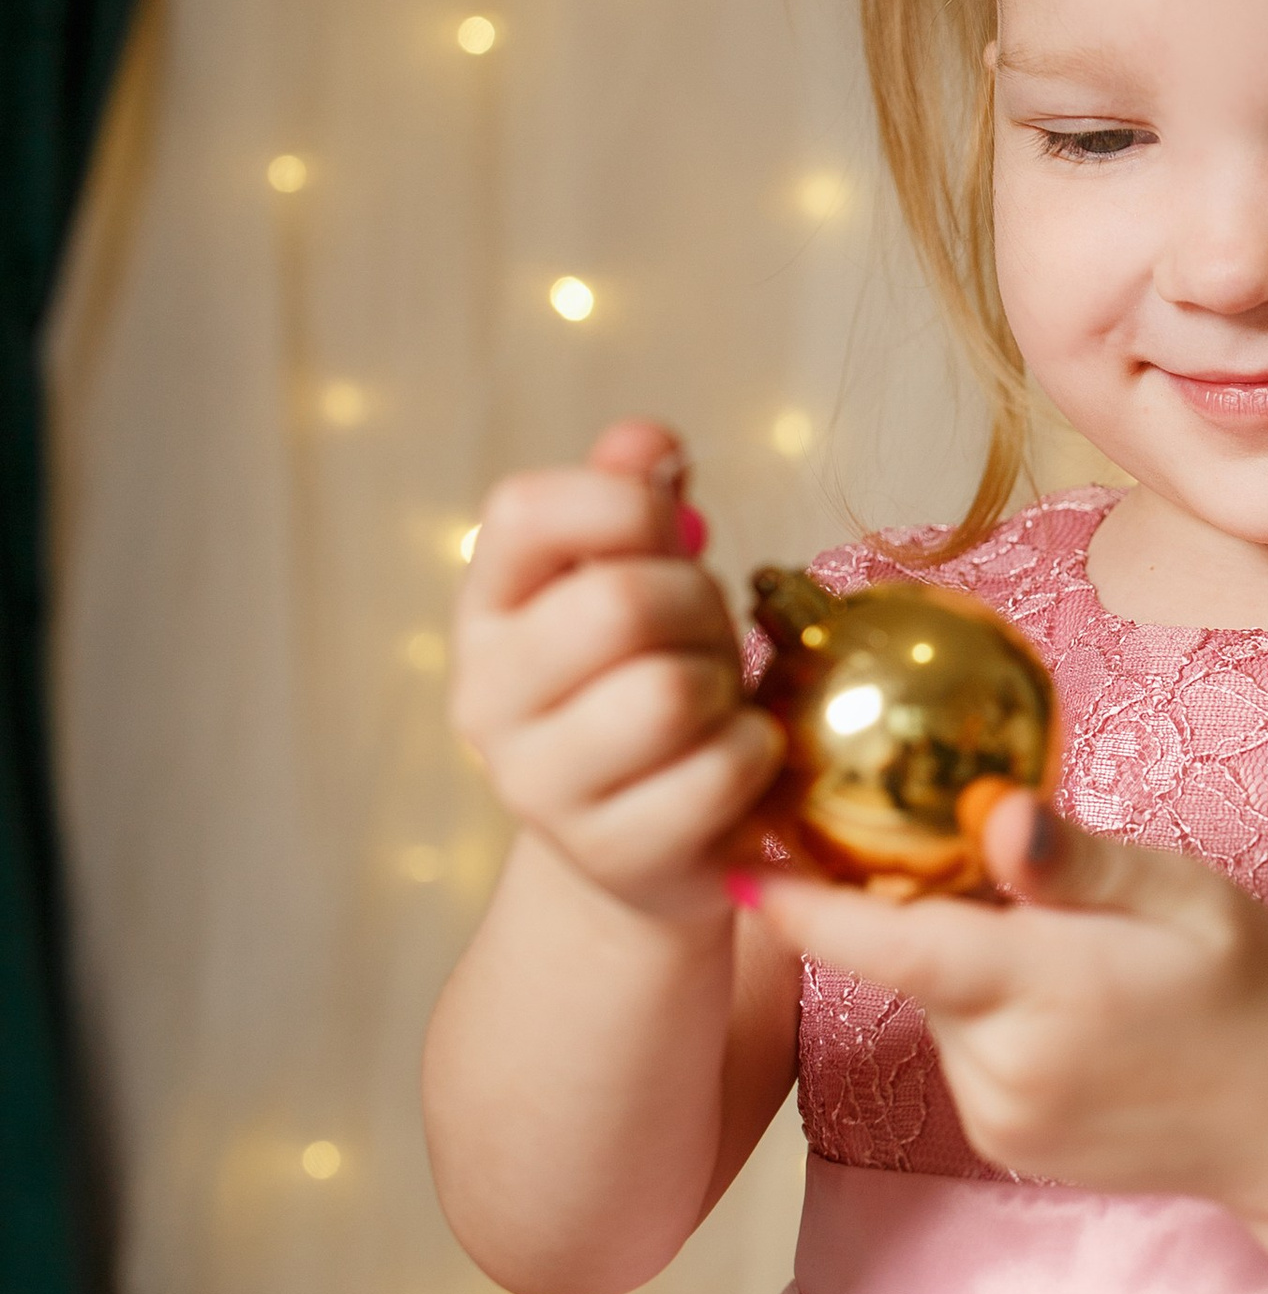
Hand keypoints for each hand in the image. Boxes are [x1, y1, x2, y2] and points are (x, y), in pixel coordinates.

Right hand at [452, 415, 785, 933]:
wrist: (647, 842)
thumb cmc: (647, 682)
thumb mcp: (637, 581)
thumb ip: (632, 505)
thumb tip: (647, 439)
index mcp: (485, 610)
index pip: (524, 511)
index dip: (622, 504)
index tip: (666, 532)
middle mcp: (486, 699)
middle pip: (621, 601)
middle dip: (698, 605)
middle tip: (705, 634)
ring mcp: (540, 787)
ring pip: (669, 692)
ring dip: (725, 685)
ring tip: (714, 701)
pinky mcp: (613, 854)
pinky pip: (720, 769)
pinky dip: (757, 752)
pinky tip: (739, 761)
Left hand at [729, 793, 1267, 1205]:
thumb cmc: (1252, 988)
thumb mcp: (1186, 896)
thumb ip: (1076, 861)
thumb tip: (993, 816)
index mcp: (1046, 991)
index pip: (894, 944)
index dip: (806, 907)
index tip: (739, 865)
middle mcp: (1006, 1068)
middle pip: (917, 965)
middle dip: (937, 913)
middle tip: (1019, 884)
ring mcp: (1001, 1119)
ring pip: (940, 1010)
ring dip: (972, 972)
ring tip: (1077, 961)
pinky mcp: (1004, 1145)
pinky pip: (965, 1058)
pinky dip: (994, 1022)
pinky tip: (1075, 1019)